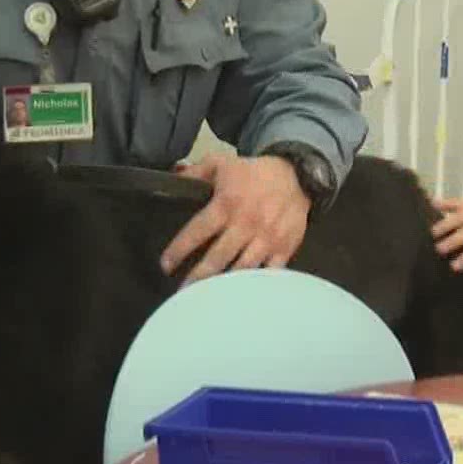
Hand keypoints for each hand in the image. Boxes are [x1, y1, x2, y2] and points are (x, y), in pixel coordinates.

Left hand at [160, 152, 309, 282]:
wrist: (297, 175)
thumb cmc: (254, 173)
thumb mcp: (222, 163)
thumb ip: (195, 173)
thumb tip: (174, 177)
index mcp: (227, 204)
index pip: (197, 231)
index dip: (179, 250)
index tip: (166, 265)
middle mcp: (246, 223)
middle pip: (218, 258)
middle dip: (198, 278)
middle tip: (183, 294)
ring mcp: (267, 238)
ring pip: (242, 269)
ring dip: (225, 286)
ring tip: (208, 299)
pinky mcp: (284, 247)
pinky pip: (269, 273)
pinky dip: (256, 286)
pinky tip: (242, 296)